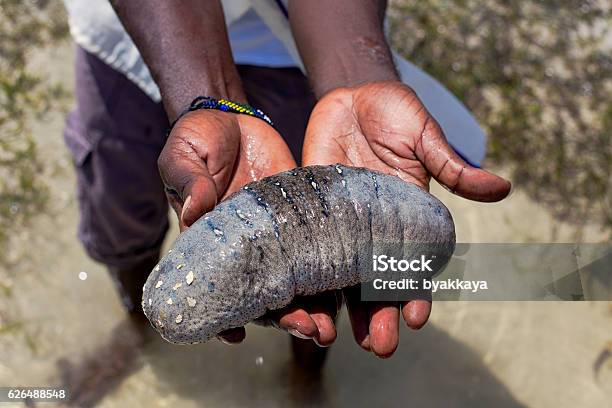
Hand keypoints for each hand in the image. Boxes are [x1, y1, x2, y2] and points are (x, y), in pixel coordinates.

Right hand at [158, 109, 339, 344]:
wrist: (233, 119)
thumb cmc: (199, 139)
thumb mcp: (184, 154)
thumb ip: (188, 179)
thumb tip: (195, 208)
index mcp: (213, 241)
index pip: (219, 286)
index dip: (224, 315)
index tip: (235, 336)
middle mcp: (248, 247)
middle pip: (266, 293)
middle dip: (286, 316)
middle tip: (309, 331)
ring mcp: (278, 235)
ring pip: (298, 280)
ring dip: (314, 306)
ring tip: (331, 327)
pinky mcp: (304, 217)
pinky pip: (321, 247)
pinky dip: (334, 271)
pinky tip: (352, 288)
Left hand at [302, 81, 510, 356]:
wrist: (352, 96)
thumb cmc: (396, 114)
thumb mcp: (424, 138)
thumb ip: (451, 166)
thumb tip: (502, 189)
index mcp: (406, 217)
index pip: (413, 264)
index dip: (416, 291)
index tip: (416, 317)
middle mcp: (373, 228)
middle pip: (375, 281)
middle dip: (378, 314)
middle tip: (379, 346)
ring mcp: (340, 223)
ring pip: (339, 274)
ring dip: (339, 308)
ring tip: (334, 338)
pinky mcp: (311, 210)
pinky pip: (306, 247)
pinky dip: (304, 273)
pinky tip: (298, 298)